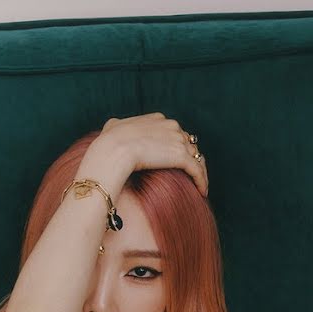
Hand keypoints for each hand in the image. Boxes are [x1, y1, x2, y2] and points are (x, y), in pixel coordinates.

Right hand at [93, 111, 208, 196]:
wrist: (114, 150)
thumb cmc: (109, 141)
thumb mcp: (113, 126)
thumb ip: (118, 125)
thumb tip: (113, 125)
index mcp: (159, 119)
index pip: (176, 132)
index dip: (177, 147)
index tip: (176, 160)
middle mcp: (172, 126)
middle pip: (189, 144)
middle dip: (190, 159)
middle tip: (191, 174)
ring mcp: (178, 140)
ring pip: (196, 157)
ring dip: (198, 171)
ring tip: (199, 185)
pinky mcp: (182, 156)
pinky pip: (197, 170)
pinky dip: (202, 181)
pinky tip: (202, 192)